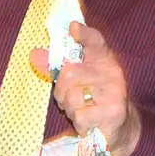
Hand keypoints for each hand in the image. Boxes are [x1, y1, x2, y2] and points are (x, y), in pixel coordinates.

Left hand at [30, 22, 140, 155]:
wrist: (120, 128)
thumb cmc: (94, 100)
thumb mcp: (77, 82)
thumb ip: (57, 68)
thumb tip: (34, 55)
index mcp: (103, 60)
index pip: (95, 40)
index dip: (84, 33)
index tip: (73, 28)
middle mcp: (112, 72)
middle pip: (70, 73)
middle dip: (61, 91)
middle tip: (68, 100)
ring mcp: (115, 91)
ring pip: (73, 96)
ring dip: (70, 109)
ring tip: (81, 111)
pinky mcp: (114, 111)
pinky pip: (81, 116)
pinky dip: (79, 123)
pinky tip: (88, 123)